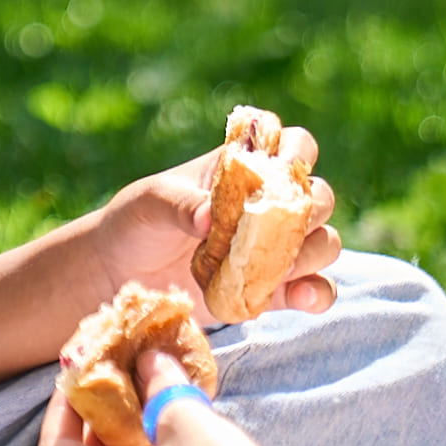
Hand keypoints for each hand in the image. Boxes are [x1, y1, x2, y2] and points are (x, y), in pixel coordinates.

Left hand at [86, 144, 342, 318]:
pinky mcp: (273, 290)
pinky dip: (316, 294)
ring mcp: (276, 249)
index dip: (299, 153)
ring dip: (312, 254)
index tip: (286, 169)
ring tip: (281, 268)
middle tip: (278, 227)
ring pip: (323, 243)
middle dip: (310, 211)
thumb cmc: (136, 222)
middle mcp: (270, 205)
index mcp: (246, 168)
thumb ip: (179, 204)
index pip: (293, 146)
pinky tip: (300, 298)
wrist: (121, 275)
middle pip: (320, 197)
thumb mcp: (150, 203)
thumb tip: (209, 218)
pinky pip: (314, 290)